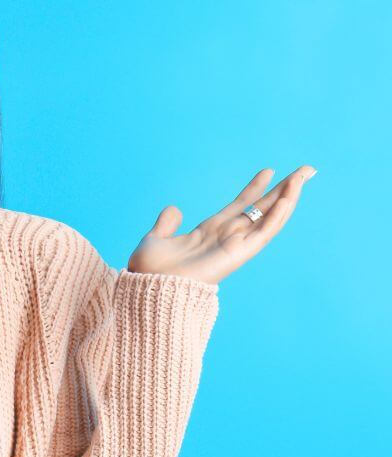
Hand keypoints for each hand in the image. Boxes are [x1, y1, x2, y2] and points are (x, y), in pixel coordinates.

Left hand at [125, 165, 316, 285]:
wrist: (149, 287)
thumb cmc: (150, 270)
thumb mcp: (156, 239)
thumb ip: (166, 224)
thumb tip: (174, 208)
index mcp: (209, 230)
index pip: (239, 205)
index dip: (253, 188)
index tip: (268, 170)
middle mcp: (227, 236)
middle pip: (262, 208)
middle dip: (284, 189)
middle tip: (306, 170)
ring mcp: (235, 245)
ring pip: (269, 217)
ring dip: (289, 196)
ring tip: (304, 176)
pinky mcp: (239, 254)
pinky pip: (264, 232)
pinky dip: (278, 215)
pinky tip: (289, 198)